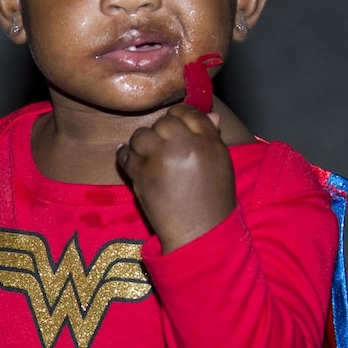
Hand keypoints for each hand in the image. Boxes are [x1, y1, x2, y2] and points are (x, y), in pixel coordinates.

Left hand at [116, 104, 236, 251]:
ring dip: (144, 142)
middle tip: (164, 145)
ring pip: (142, 134)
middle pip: (164, 122)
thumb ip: (212, 137)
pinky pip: (125, 154)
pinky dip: (126, 154)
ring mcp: (160, 161)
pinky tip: (132, 157)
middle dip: (162, 131)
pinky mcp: (141, 176)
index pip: (189, 113)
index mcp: (209, 143)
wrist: (200, 234)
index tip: (177, 126)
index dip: (181, 117)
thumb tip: (210, 115)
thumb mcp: (221, 165)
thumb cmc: (213, 200)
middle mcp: (184, 147)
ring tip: (150, 153)